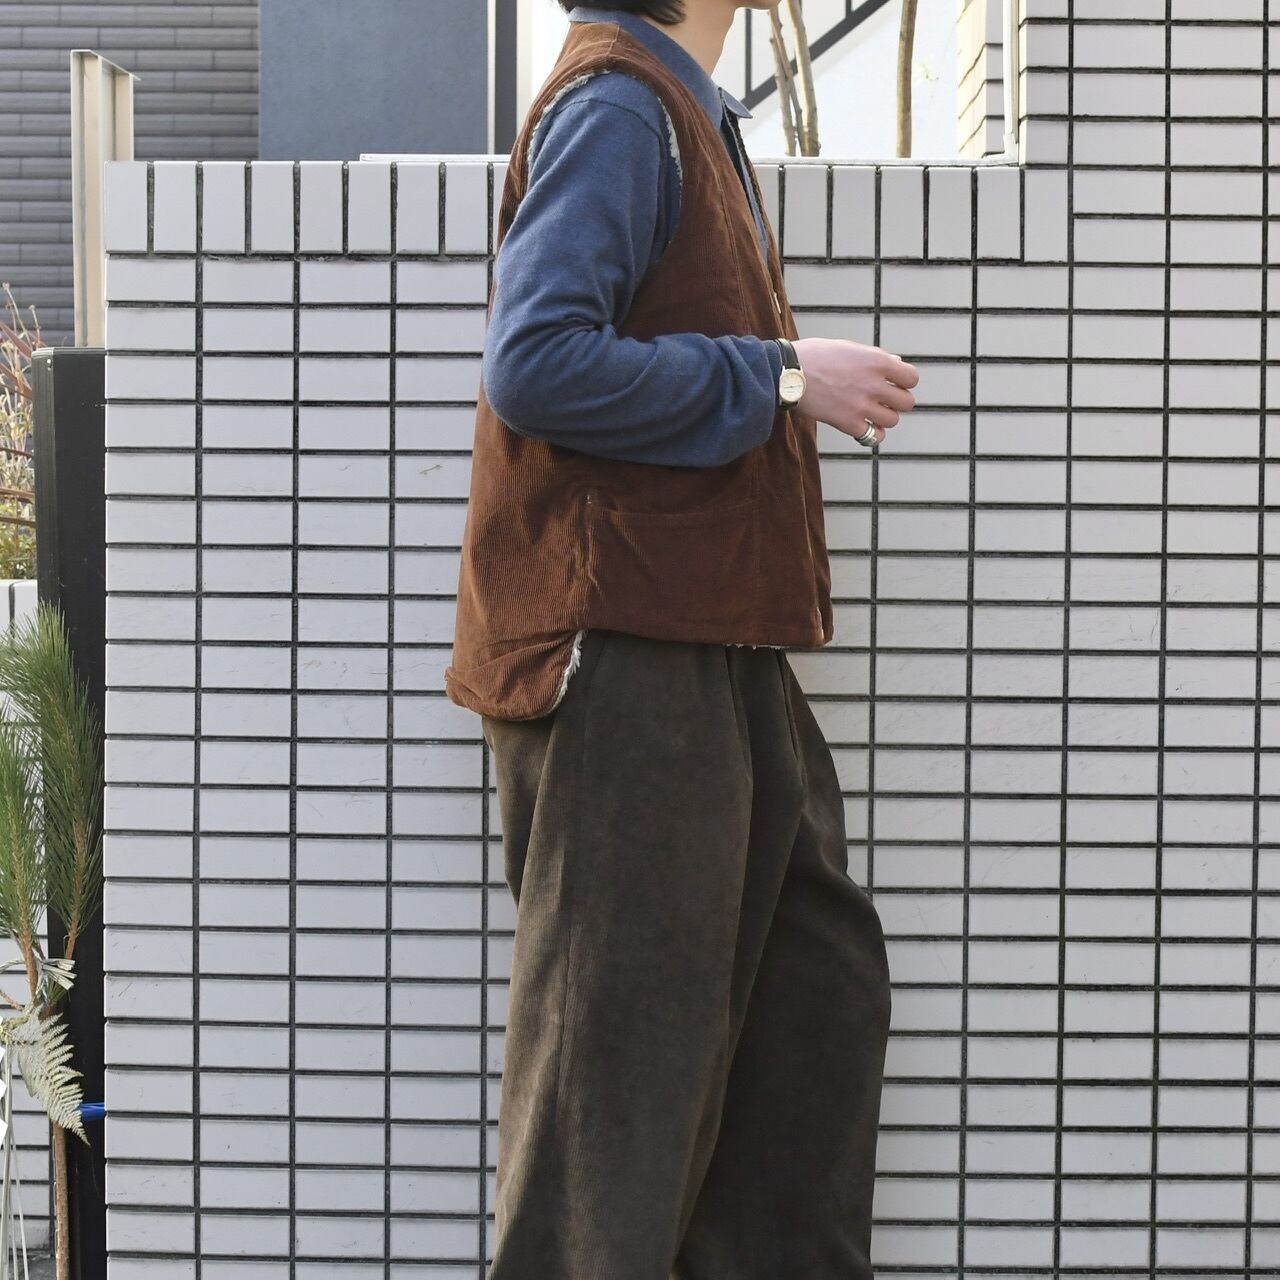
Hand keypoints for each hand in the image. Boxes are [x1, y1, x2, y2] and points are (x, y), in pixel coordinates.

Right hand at [792, 338, 918, 446]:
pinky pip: (874, 437)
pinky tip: (862, 428)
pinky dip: (871, 435)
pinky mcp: (848, 423)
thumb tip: (895, 363)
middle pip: (907, 402)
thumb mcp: (848, 347)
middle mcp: (874, 384)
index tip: (893, 384)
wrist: (788, 373)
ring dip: (883, 418)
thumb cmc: (814, 356)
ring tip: (869, 413)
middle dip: (896, 402)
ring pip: (892, 420)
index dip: (904, 382)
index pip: (912, 378)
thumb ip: (874, 357)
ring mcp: (862, 405)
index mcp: (877, 361)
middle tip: (882, 400)